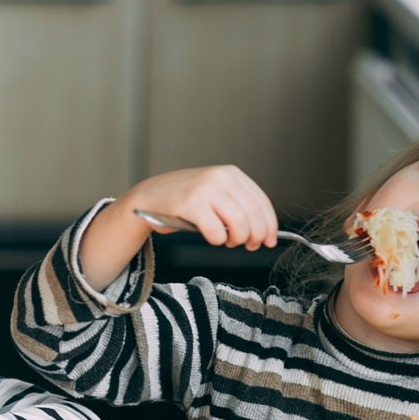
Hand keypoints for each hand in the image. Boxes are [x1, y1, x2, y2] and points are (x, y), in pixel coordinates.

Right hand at [120, 165, 280, 251]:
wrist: (149, 197)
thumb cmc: (183, 200)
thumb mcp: (216, 193)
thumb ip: (237, 205)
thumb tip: (263, 230)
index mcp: (231, 174)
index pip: (261, 201)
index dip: (269, 225)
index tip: (270, 240)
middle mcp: (220, 177)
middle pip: (253, 214)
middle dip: (255, 236)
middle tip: (249, 245)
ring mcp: (205, 189)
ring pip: (239, 223)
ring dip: (237, 239)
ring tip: (228, 242)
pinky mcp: (191, 204)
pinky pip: (216, 231)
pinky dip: (218, 241)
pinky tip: (212, 238)